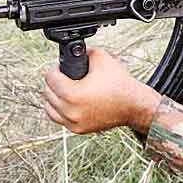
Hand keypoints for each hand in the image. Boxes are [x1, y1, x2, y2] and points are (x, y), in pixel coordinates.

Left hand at [43, 49, 160, 134]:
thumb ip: (83, 52)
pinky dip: (60, 109)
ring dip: (53, 97)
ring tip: (62, 88)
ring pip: (50, 108)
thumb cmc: (120, 84)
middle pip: (48, 93)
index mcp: (73, 94)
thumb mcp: (101, 57)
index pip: (50, 78)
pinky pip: (59, 119)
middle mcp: (70, 112)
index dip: (55, 68)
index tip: (60, 66)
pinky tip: (67, 101)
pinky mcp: (78, 129)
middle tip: (62, 75)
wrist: (134, 105)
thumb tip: (72, 53)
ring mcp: (73, 123)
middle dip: (53, 81)